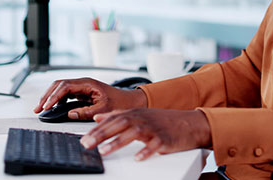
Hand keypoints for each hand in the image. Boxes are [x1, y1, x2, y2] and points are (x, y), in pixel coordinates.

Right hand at [33, 78, 146, 119]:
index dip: (54, 96)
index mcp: (87, 83)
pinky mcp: (81, 92)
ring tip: (41, 108)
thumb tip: (70, 113)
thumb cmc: (120, 102)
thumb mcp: (103, 109)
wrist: (129, 101)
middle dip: (47, 96)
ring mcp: (81, 87)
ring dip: (50, 97)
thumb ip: (86, 112)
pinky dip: (56, 99)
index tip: (47, 106)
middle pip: (59, 85)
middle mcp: (83, 83)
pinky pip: (65, 93)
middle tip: (38, 108)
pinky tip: (52, 107)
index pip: (65, 86)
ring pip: (60, 88)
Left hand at [80, 108, 210, 160]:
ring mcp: (153, 128)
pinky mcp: (165, 139)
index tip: (83, 137)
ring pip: (133, 134)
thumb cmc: (162, 121)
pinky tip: (138, 158)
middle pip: (118, 125)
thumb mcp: (138, 115)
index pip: (111, 120)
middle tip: (87, 144)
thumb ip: (117, 116)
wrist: (188, 123)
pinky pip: (154, 145)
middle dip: (101, 134)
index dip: (96, 129)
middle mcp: (142, 119)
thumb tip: (97, 118)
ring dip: (117, 142)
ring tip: (104, 151)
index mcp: (134, 114)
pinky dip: (146, 151)